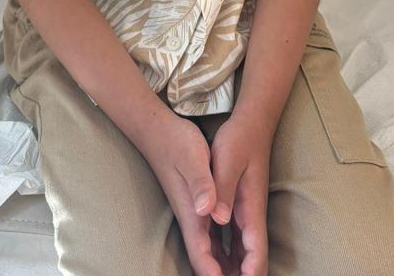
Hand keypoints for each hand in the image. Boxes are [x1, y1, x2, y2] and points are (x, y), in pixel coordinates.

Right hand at [143, 114, 232, 275]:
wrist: (159, 131)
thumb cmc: (177, 142)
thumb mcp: (193, 158)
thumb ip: (201, 183)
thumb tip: (206, 210)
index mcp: (193, 213)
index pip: (202, 256)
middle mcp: (192, 218)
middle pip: (206, 261)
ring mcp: (194, 213)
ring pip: (209, 252)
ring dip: (225, 269)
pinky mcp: (197, 206)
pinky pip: (211, 239)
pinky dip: (223, 254)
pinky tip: (235, 258)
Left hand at [194, 114, 270, 275]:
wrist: (251, 123)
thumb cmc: (239, 140)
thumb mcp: (227, 161)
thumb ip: (222, 189)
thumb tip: (218, 219)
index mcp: (249, 208)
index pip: (255, 252)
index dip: (249, 274)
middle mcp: (251, 215)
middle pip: (251, 259)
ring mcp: (246, 212)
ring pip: (244, 252)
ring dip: (234, 270)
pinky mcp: (240, 207)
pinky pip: (237, 240)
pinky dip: (231, 257)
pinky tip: (221, 265)